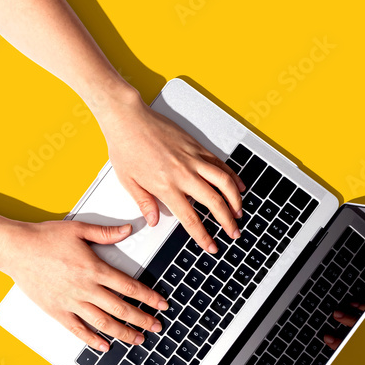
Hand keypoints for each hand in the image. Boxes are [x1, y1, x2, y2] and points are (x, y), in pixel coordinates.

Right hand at [0, 220, 167, 351]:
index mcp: (94, 269)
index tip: (162, 304)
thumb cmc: (44, 238)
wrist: (15, 249)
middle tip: (157, 326)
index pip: (129, 286)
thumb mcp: (79, 229)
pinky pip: (78, 330)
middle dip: (142, 319)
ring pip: (103, 323)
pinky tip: (105, 347)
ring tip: (138, 339)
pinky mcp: (57, 311)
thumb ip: (106, 232)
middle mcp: (85, 288)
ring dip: (123, 333)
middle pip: (120, 308)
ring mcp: (70, 302)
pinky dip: (92, 340)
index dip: (149, 297)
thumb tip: (129, 229)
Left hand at [97, 89, 244, 253]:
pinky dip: (232, 176)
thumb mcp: (128, 181)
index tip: (211, 246)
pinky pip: (220, 164)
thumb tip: (154, 220)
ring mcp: (193, 158)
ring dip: (235, 199)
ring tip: (239, 212)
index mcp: (166, 186)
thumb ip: (144, 203)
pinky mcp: (197, 146)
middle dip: (227, 221)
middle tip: (233, 233)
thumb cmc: (125, 145)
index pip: (190, 218)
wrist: (128, 117)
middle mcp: (183, 173)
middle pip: (214, 202)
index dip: (203, 236)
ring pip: (224, 182)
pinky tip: (238, 186)